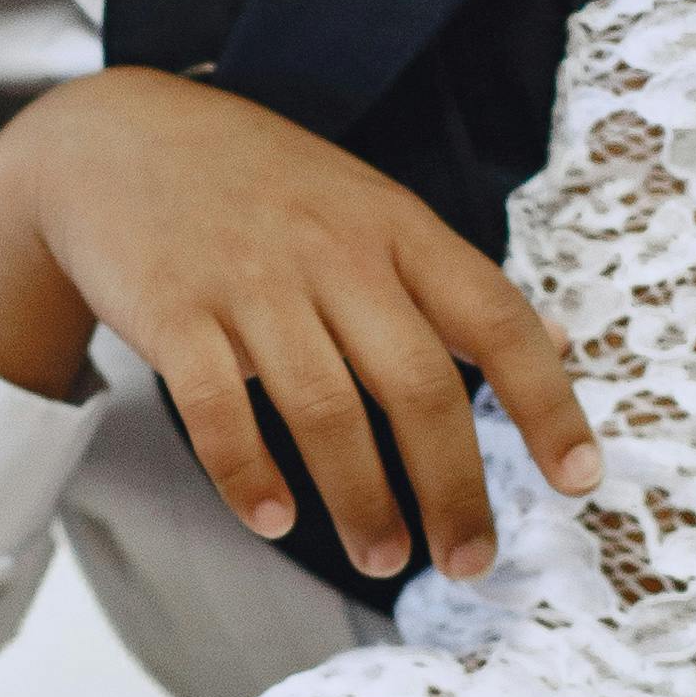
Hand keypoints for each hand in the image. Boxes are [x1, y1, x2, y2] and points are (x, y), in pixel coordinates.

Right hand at [0, 72, 598, 585]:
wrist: (117, 136)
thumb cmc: (262, 186)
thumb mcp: (370, 205)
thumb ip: (453, 279)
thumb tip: (556, 341)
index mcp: (396, 227)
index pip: (494, 318)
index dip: (544, 403)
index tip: (578, 479)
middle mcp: (333, 251)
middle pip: (416, 384)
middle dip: (452, 486)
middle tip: (468, 561)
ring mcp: (250, 280)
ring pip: (324, 409)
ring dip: (361, 499)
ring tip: (384, 557)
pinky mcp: (173, 309)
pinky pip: (216, 409)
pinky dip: (248, 475)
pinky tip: (274, 520)